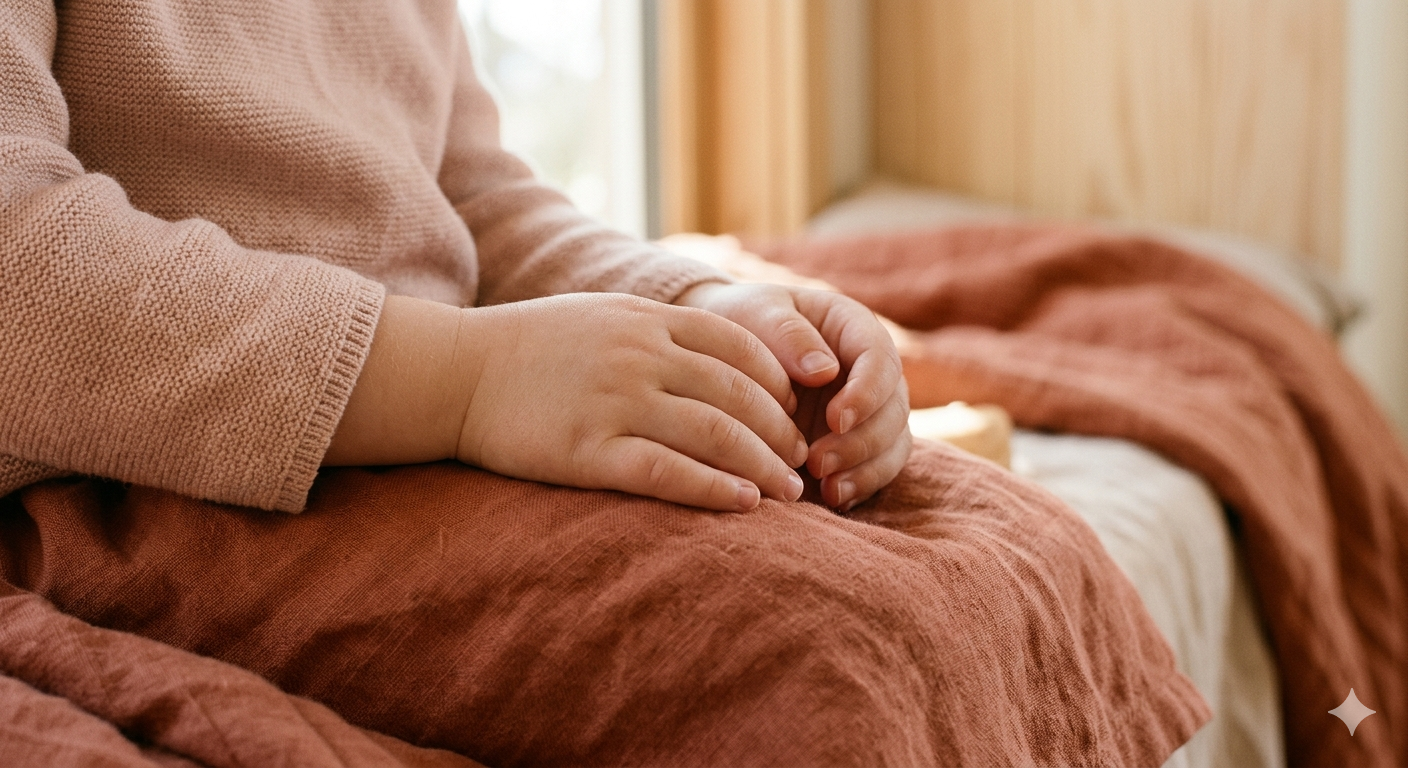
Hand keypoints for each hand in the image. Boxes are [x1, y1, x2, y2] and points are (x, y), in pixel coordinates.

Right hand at [454, 293, 808, 510]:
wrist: (457, 372)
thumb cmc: (532, 346)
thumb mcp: (604, 314)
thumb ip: (661, 329)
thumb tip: (722, 357)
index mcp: (647, 319)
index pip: (739, 345)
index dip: (778, 382)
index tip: (794, 413)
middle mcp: (639, 355)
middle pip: (738, 394)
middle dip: (781, 432)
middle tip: (803, 462)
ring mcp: (614, 402)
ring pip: (714, 434)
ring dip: (762, 465)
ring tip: (789, 493)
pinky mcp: (587, 450)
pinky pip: (666, 472)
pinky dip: (712, 489)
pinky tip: (742, 505)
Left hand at [674, 282, 911, 510]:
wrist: (724, 355)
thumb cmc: (742, 324)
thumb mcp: (756, 315)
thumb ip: (787, 334)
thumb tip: (825, 371)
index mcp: (854, 328)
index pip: (880, 359)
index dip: (867, 392)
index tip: (836, 418)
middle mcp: (871, 371)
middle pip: (894, 408)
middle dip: (862, 441)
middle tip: (818, 463)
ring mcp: (868, 410)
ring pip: (893, 443)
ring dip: (865, 469)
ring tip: (827, 489)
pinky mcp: (857, 444)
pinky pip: (877, 469)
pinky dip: (861, 486)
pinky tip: (833, 498)